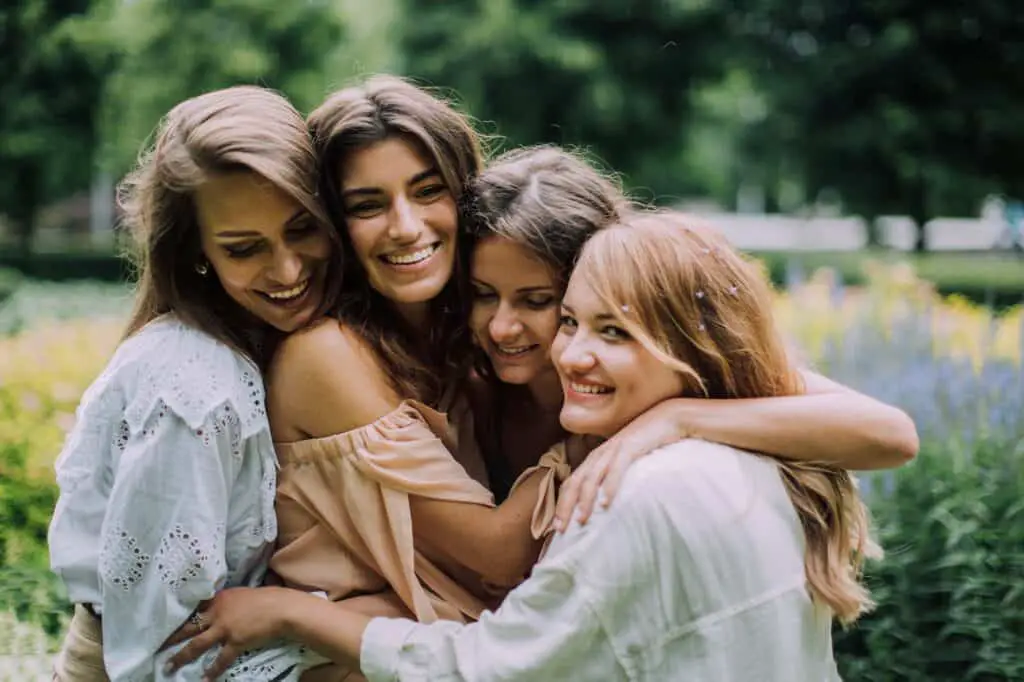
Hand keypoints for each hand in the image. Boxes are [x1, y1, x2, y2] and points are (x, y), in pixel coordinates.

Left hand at [163, 586, 293, 680]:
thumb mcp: (241, 595)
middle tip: (157, 646)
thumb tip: (219, 608)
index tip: (166, 624)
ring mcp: (224, 628)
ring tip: (169, 666)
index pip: (194, 609)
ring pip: (197, 644)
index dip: (180, 618)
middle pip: (189, 627)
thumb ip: (227, 602)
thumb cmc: (266, 599)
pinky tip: (205, 679)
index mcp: (218, 599)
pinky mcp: (235, 642)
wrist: (281, 608)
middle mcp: (217, 613)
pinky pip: (220, 659)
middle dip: (172, 638)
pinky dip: (212, 670)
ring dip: (181, 656)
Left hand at [554, 401, 687, 529]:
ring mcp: (613, 449)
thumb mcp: (626, 462)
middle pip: (575, 482)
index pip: (572, 483)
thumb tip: (607, 503)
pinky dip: (610, 485)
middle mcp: (600, 454)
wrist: (668, 418)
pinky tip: (607, 502)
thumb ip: (614, 477)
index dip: (562, 504)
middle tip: (560, 529)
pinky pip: (616, 468)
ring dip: (585, 500)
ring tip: (582, 520)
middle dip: (565, 506)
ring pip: (592, 477)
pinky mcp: (630, 446)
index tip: (556, 527)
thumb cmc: (647, 443)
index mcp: (596, 459)